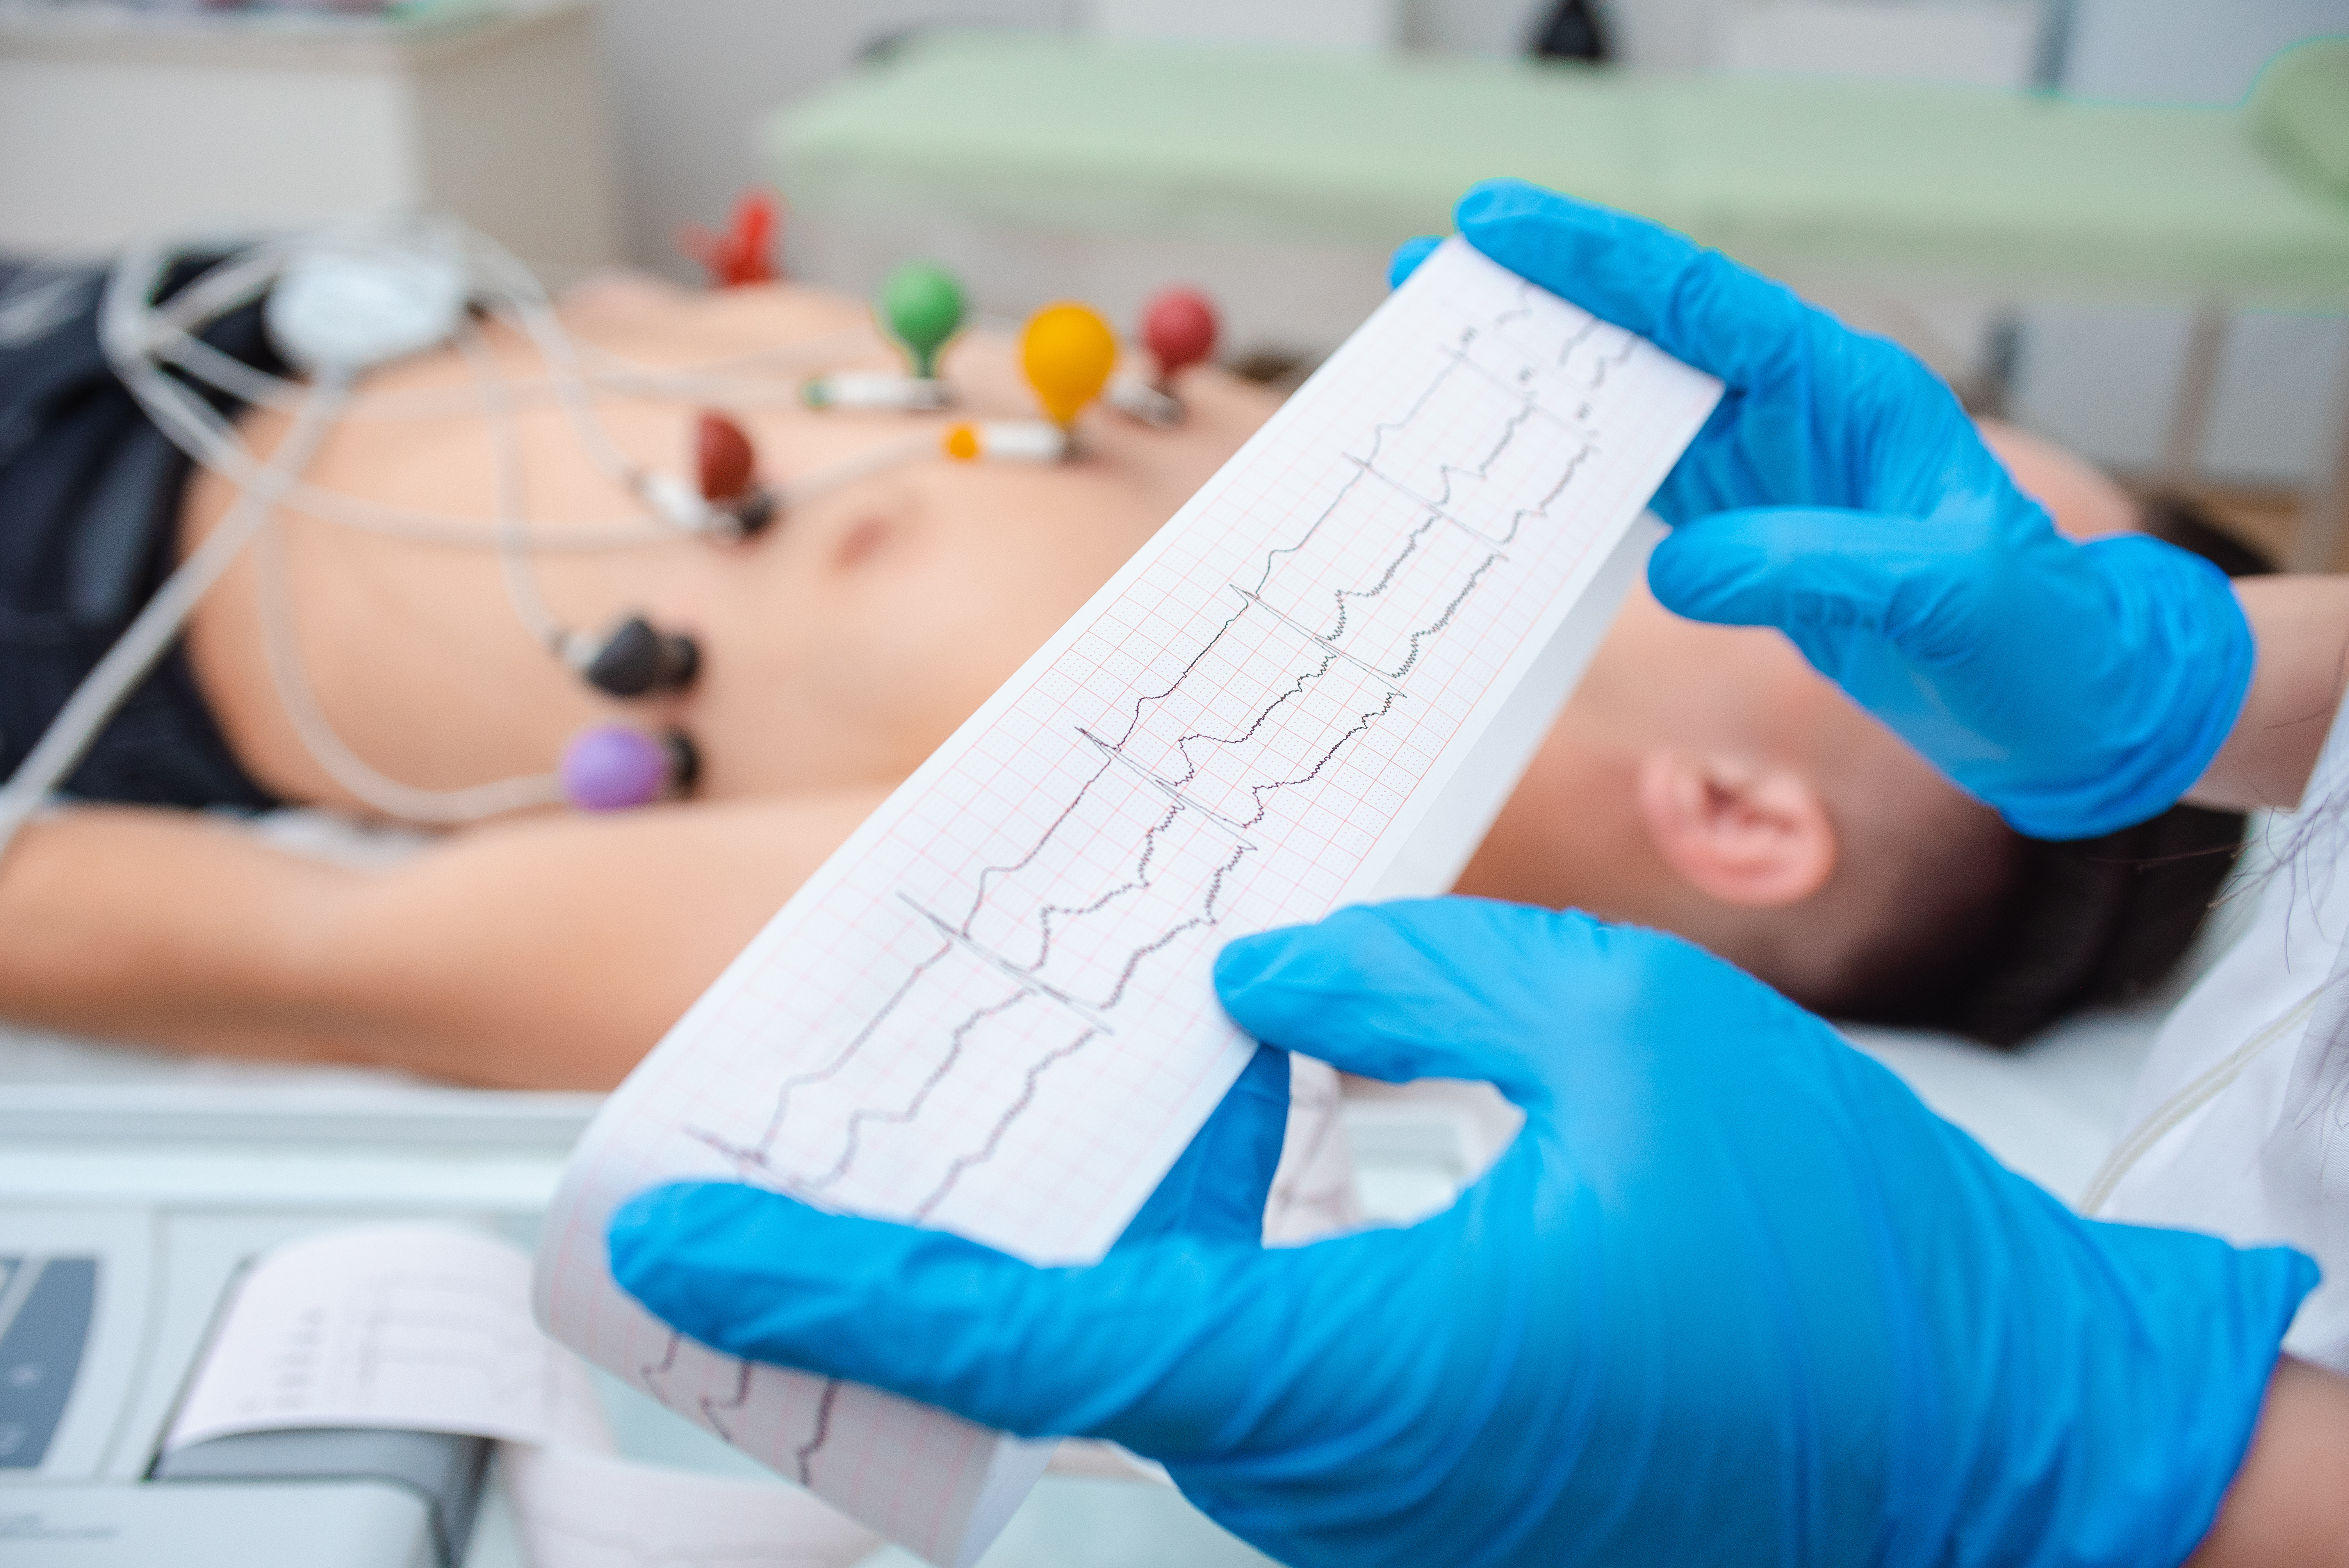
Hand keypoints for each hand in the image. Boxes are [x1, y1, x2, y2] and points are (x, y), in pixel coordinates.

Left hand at [610, 899, 2311, 1567]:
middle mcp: (1342, 1472)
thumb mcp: (1627, 1035)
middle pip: (1077, 1342)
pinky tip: (1214, 1138)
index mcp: (1364, 1371)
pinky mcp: (1434, 1486)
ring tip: (1021, 1087)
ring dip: (1094, 1230)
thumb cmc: (1837, 1252)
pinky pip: (1266, 1370)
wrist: (2006, 1440)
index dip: (836, 1283)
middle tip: (830, 1113)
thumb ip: (1415, 979)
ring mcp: (1386, 1500)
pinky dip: (1201, 1262)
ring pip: (1175, 1351)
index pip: (1032, 1333)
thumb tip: (1266, 980)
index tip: (681, 1244)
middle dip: (938, 1237)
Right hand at [1396, 181, 2251, 839]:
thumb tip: (1686, 568)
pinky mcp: (1751, 524)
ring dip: (1545, 375)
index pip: (1702, 302)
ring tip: (1448, 353)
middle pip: (1651, 330)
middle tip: (1433, 274)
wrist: (2063, 708)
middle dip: (1541, 297)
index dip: (1597, 261)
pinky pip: (1645, 474)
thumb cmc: (2030, 644)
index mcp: (1846, 394)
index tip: (1498, 225)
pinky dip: (1575, 461)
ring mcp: (1771, 466)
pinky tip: (1515, 459)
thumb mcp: (1944, 601)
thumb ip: (1818, 572)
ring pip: (1637, 395)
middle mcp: (1800, 412)